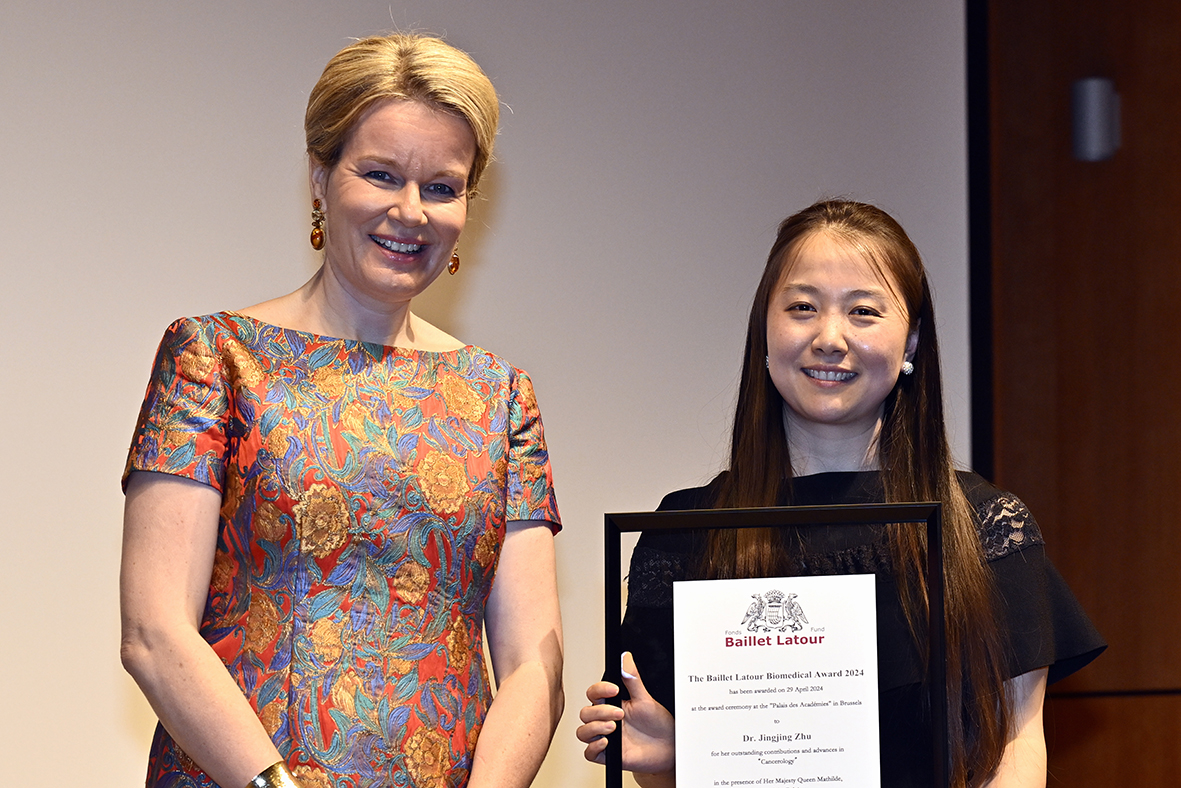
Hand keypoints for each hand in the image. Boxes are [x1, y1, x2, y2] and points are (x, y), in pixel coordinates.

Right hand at [577, 652, 674, 775]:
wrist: (668, 747)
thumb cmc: (657, 723)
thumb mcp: (645, 699)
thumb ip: (633, 679)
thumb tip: (625, 658)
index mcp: (612, 703)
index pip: (594, 693)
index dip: (600, 690)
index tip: (614, 690)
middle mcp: (605, 720)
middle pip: (585, 713)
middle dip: (600, 712)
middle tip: (620, 714)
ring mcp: (606, 737)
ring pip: (583, 732)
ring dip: (595, 728)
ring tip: (613, 727)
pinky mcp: (608, 755)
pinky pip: (589, 753)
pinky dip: (594, 747)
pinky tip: (607, 742)